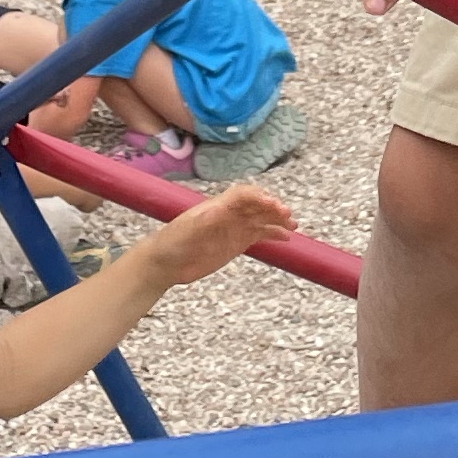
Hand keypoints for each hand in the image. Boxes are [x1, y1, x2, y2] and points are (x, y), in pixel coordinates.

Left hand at [147, 180, 293, 280]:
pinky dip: (273, 233)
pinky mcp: (236, 243)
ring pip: (261, 219)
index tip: (272, 206)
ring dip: (277, 219)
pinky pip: (258, 234)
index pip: (243, 195)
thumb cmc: (172, 243)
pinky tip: (285, 237)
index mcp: (217, 206)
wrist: (165, 263)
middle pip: (256, 205)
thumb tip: (220, 209)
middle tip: (287, 216)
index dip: (259, 197)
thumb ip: (203, 220)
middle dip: (272, 208)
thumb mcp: (187, 230)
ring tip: (292, 225)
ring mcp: (233, 228)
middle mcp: (228, 214)